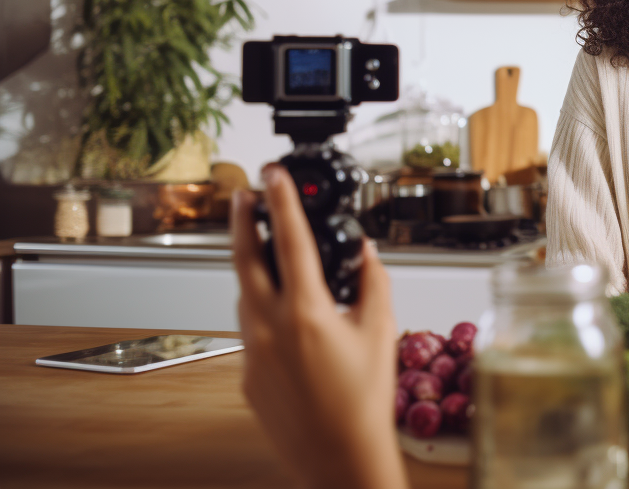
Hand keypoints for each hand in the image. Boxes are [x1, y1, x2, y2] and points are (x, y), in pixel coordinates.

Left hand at [230, 164, 408, 488]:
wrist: (338, 456)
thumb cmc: (363, 403)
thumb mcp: (381, 333)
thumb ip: (373, 283)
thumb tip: (366, 252)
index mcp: (306, 313)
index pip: (291, 241)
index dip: (283, 201)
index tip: (275, 176)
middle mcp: (269, 328)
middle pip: (244, 259)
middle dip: (242, 220)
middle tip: (243, 195)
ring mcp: (251, 352)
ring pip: (244, 295)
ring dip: (252, 269)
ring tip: (266, 252)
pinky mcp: (245, 373)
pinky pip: (250, 329)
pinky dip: (263, 312)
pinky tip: (287, 318)